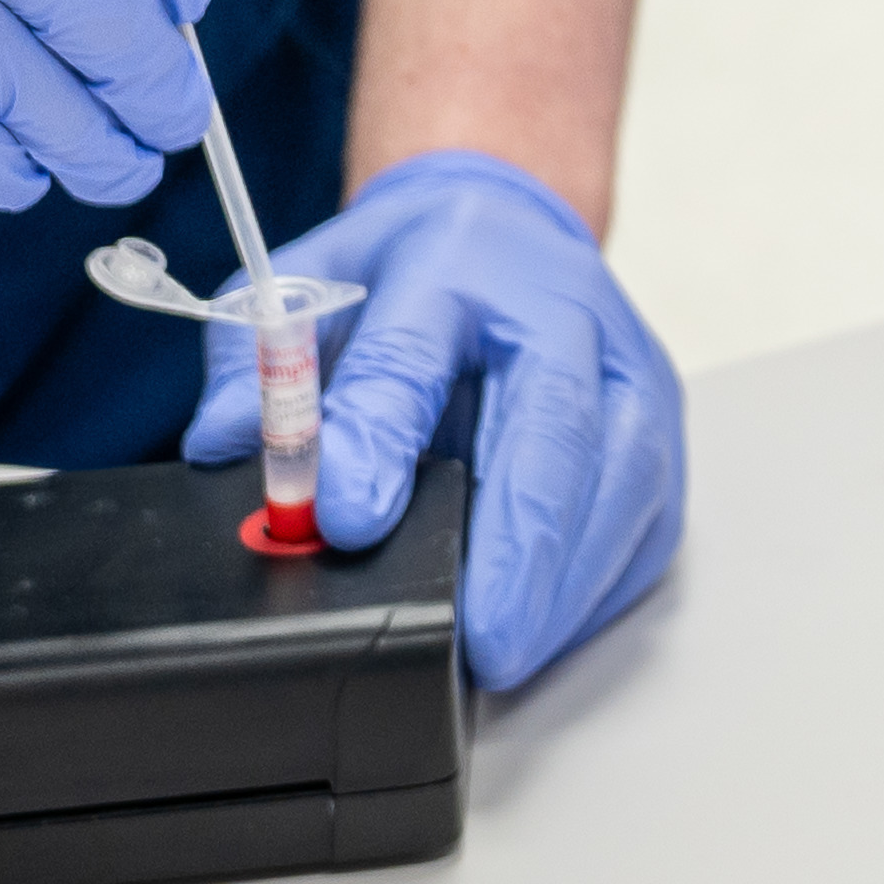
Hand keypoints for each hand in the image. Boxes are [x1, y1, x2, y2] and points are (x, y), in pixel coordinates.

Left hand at [189, 148, 682, 694]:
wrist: (507, 231)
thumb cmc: (412, 272)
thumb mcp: (311, 284)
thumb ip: (258, 357)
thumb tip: (225, 442)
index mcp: (456, 260)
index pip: (414, 357)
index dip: (378, 438)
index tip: (342, 518)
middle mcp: (560, 308)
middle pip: (553, 427)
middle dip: (517, 544)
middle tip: (479, 637)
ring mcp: (625, 366)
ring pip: (621, 478)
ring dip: (565, 580)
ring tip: (507, 651)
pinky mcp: (659, 425)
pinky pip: (643, 518)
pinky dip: (596, 585)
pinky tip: (548, 624)